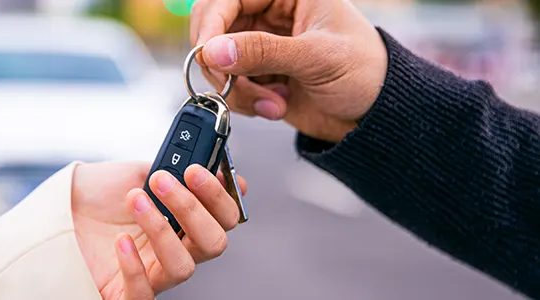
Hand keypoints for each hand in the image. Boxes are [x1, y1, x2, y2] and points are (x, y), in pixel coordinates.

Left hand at [71, 161, 247, 298]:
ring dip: (161, 230)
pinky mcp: (124, 293)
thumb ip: (173, 168)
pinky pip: (144, 294)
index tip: (197, 170)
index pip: (223, 217)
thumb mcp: (136, 172)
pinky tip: (120, 241)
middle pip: (213, 244)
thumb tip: (212, 160)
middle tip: (164, 181)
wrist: (53, 210)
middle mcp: (173, 248)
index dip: (219, 195)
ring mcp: (152, 273)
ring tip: (135, 200)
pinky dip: (134, 268)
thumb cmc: (94, 195)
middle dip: (194, 209)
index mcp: (183, 220)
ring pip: (183, 268)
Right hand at [191, 0, 388, 142]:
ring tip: (273, 102)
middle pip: (213, 29)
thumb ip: (264, 52)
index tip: (208, 55)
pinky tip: (275, 105)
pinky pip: (229, 86)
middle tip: (231, 85)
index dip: (211, 25)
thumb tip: (213, 51)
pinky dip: (244, 101)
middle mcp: (269, 14)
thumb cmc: (366, 71)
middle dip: (221, 63)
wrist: (375, 115)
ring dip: (238, 89)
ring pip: (218, 62)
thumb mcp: (318, 57)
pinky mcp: (257, 75)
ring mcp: (261, 46)